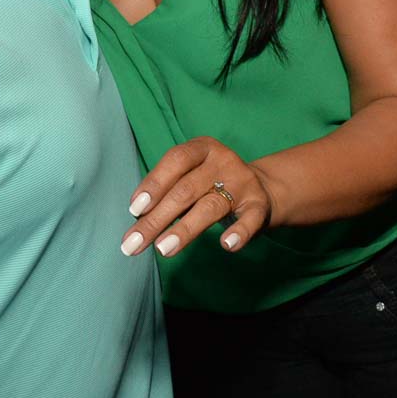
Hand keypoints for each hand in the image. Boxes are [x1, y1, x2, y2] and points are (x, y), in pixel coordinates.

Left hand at [120, 137, 274, 257]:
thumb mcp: (191, 176)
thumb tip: (137, 219)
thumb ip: (168, 191)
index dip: (154, 183)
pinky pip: (250, 220)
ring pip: (211, 207)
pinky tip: (226, 245)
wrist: (262, 188)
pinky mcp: (259, 206)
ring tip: (163, 249)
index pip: (176, 160)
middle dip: (157, 218)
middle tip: (135, 243)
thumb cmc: (211, 183)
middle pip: (186, 189)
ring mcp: (243, 183)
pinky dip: (239, 232)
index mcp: (202, 148)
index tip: (134, 209)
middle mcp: (223, 161)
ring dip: (185, 229)